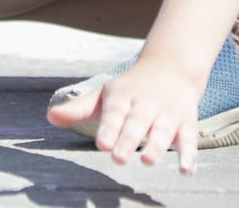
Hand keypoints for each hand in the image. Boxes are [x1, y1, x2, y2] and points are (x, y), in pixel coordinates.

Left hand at [47, 53, 200, 174]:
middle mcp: (145, 105)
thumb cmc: (129, 88)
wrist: (171, 67)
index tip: (101, 143)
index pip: (114, 113)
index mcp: (122, 97)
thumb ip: (79, 108)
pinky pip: (189, 139)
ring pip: (162, 130)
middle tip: (119, 159)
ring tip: (147, 160)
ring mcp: (167, 114)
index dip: (108, 128)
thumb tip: (49, 117)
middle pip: (136, 123)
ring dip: (157, 146)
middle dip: (128, 140)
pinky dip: (189, 154)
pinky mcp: (186, 123)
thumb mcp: (104, 94)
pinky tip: (186, 170)